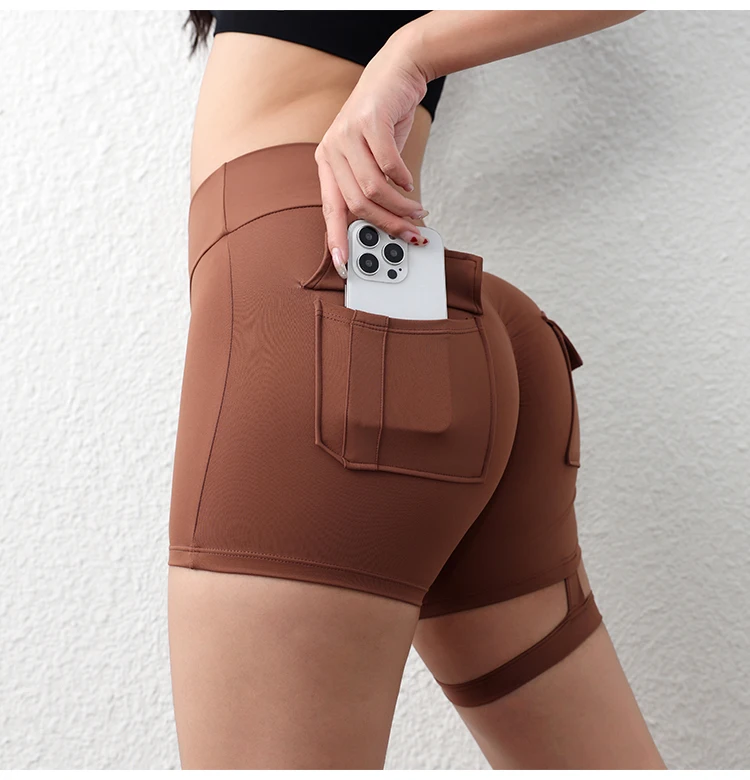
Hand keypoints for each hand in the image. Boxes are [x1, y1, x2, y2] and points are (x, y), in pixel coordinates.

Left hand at [314, 31, 429, 278]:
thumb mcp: (369, 158)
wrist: (396, 72)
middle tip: (410, 233)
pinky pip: (388, 164)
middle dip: (387, 225)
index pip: (330, 210)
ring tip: (417, 211)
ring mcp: (347, 134)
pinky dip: (403, 179)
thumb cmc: (383, 120)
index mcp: (327, 164)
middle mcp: (331, 150)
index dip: (337, 239)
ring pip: (374, 188)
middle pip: (358, 204)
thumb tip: (386, 227)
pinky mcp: (368, 121)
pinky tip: (410, 182)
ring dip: (400, 206)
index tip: (346, 264)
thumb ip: (370, 190)